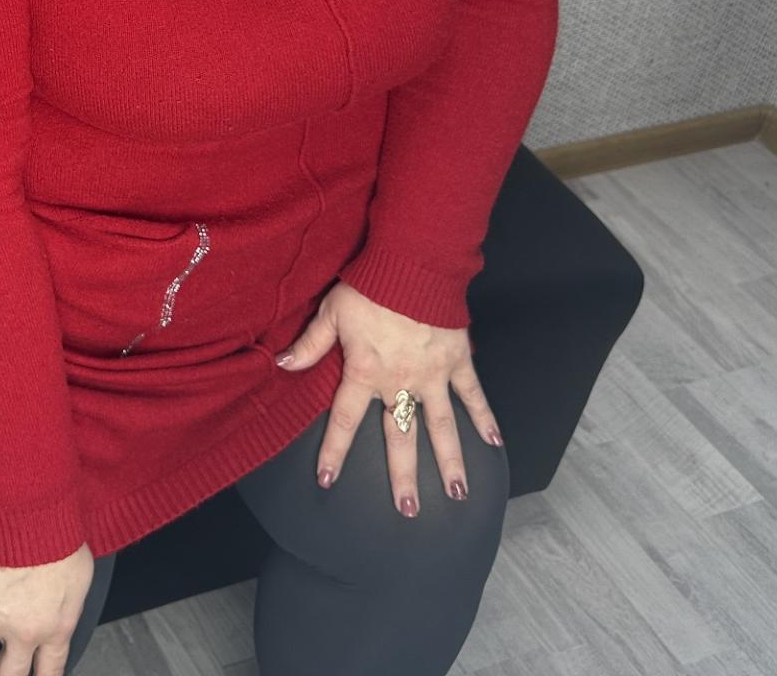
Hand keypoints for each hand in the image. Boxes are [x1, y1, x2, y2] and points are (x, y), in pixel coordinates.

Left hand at [274, 279, 503, 515]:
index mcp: (366, 373)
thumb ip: (310, 345)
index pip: (345, 420)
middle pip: (400, 438)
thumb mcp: (331, 313)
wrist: (413, 266)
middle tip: (409, 511)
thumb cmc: (368, 287)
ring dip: (449, 462)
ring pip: (441, 427)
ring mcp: (433, 376)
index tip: (327, 481)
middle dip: (403, 477)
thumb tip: (283, 365)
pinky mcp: (457, 361)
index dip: (334, 452)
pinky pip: (473, 395)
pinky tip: (493, 444)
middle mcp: (400, 383)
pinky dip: (484, 418)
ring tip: (456, 494)